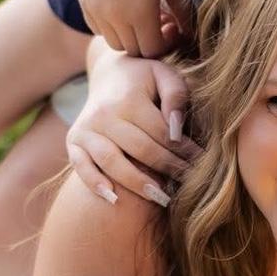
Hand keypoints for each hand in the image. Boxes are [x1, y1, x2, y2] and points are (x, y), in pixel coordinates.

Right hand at [67, 50, 199, 205]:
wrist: (109, 75)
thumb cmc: (146, 80)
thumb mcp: (165, 75)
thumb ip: (176, 96)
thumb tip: (176, 128)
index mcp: (129, 98)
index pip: (162, 133)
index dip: (185, 151)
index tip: (203, 164)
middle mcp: (104, 114)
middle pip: (141, 150)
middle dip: (169, 169)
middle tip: (191, 184)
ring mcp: (86, 129)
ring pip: (112, 162)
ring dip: (138, 183)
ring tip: (163, 199)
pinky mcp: (73, 141)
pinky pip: (81, 167)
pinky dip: (95, 184)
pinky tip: (115, 200)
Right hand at [76, 0, 184, 57]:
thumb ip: (183, 13)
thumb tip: (191, 36)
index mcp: (138, 12)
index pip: (152, 50)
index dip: (166, 43)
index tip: (172, 25)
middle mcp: (112, 15)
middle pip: (133, 49)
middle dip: (148, 41)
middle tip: (159, 19)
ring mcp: (94, 8)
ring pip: (114, 41)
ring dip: (129, 34)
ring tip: (141, 12)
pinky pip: (98, 27)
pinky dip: (111, 24)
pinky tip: (123, 4)